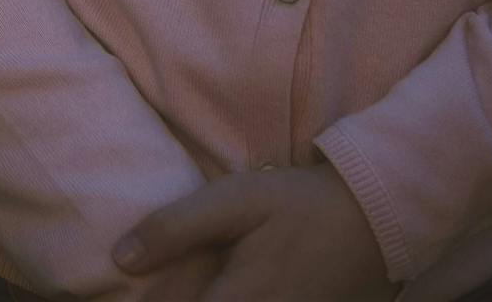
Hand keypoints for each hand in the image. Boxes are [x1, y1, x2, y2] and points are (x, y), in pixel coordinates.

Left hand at [114, 166, 391, 301]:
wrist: (372, 219)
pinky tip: (222, 285)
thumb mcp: (239, 200)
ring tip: (189, 283)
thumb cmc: (300, 205)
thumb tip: (121, 258)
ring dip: (196, 300)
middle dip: (171, 301)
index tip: (118, 292)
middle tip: (135, 289)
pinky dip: (223, 300)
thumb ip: (178, 227)